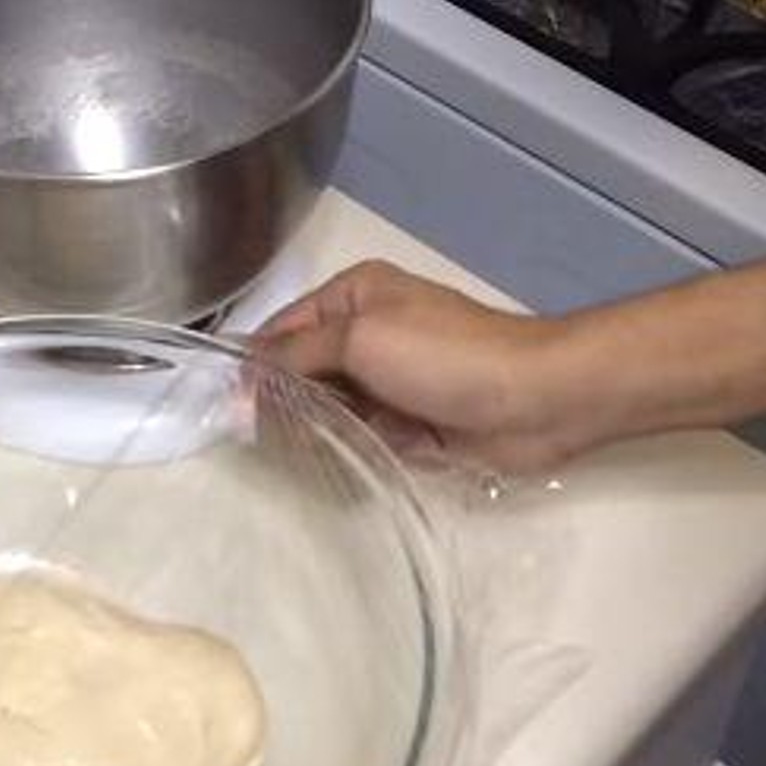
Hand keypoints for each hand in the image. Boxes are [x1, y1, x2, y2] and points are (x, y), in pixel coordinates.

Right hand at [255, 261, 577, 472]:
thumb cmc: (447, 356)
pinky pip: (361, 436)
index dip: (254, 366)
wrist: (537, 398)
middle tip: (259, 438)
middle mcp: (367, 334)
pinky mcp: (409, 423)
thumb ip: (297, 355)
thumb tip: (243, 375)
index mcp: (354, 297)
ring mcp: (389, 381)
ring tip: (297, 455)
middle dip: (281, 401)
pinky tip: (332, 467)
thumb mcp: (361, 338)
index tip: (228, 407)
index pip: (282, 328)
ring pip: (329, 407)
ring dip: (315, 430)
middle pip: (302, 370)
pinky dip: (348, 449)